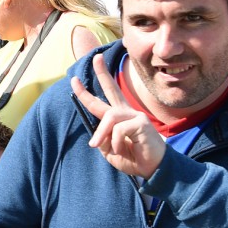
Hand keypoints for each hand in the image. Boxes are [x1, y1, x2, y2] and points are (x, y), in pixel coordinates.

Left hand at [71, 54, 166, 178]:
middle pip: (112, 89)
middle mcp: (126, 112)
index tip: (74, 80)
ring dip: (102, 134)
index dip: (86, 92)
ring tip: (104, 147)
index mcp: (118, 118)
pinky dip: (116, 143)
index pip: (101, 101)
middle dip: (102, 72)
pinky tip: (126, 149)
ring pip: (109, 117)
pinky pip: (118, 130)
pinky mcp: (141, 122)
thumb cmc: (133, 159)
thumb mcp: (109, 150)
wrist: (153, 169)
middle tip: (95, 57)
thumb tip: (97, 131)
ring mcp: (134, 115)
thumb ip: (101, 138)